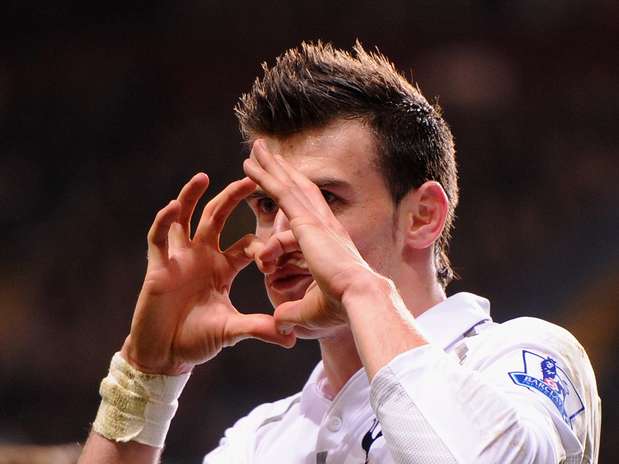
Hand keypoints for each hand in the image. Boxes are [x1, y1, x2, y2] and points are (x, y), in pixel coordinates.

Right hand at [121, 173, 294, 374]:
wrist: (165, 354)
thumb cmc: (197, 339)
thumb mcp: (233, 330)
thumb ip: (260, 328)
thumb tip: (291, 339)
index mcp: (223, 267)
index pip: (247, 243)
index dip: (262, 246)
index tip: (274, 257)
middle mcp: (202, 256)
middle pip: (218, 216)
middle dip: (233, 196)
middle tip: (252, 177)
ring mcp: (180, 258)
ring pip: (186, 218)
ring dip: (192, 196)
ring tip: (204, 176)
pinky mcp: (158, 266)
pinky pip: (160, 237)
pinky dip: (164, 221)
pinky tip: (172, 206)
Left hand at [243, 141, 375, 334]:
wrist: (359, 299)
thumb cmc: (342, 309)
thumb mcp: (309, 312)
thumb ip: (292, 313)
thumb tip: (279, 324)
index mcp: (330, 244)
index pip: (304, 223)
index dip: (285, 223)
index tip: (270, 230)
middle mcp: (326, 225)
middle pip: (301, 190)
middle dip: (284, 172)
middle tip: (270, 155)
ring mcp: (317, 221)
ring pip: (290, 185)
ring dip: (272, 166)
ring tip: (257, 149)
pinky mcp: (306, 222)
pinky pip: (281, 193)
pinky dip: (266, 177)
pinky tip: (249, 165)